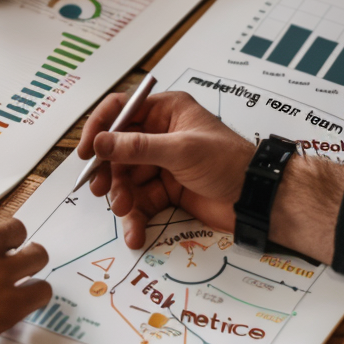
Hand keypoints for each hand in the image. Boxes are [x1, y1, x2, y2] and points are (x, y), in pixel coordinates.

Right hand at [77, 90, 253, 247]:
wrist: (257, 200)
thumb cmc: (229, 162)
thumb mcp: (181, 150)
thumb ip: (137, 147)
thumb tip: (100, 142)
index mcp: (165, 111)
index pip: (120, 110)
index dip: (99, 128)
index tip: (86, 151)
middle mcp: (160, 134)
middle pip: (118, 149)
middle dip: (108, 171)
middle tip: (98, 188)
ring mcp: (162, 163)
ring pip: (126, 178)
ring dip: (121, 197)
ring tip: (125, 211)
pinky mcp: (166, 189)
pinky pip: (140, 201)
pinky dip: (135, 217)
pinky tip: (135, 233)